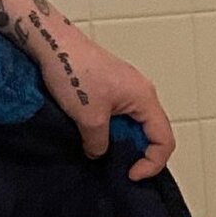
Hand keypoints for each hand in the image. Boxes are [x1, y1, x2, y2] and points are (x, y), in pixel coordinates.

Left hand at [35, 21, 175, 180]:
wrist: (51, 42)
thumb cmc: (73, 73)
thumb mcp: (88, 117)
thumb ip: (98, 142)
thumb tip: (98, 154)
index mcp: (145, 98)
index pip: (164, 140)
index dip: (151, 163)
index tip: (130, 174)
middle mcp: (141, 92)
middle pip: (151, 132)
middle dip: (137, 153)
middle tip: (117, 168)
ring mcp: (125, 87)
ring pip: (133, 123)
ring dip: (121, 140)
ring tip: (102, 153)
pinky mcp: (108, 84)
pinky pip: (119, 114)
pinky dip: (111, 128)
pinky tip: (93, 135)